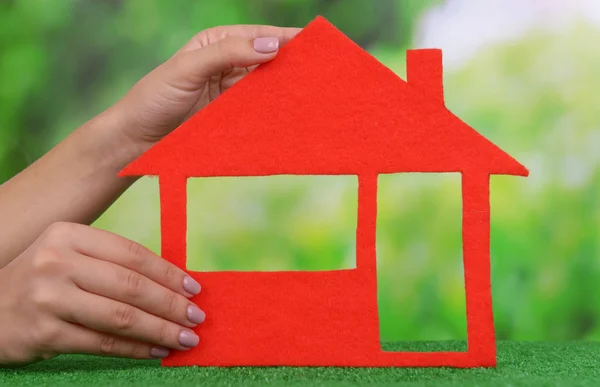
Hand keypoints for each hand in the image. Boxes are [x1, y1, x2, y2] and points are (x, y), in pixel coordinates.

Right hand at [0, 222, 203, 365]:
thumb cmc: (42, 281)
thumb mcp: (69, 256)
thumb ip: (112, 263)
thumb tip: (172, 282)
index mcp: (69, 235)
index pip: (131, 253)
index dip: (168, 272)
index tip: (194, 288)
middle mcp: (57, 262)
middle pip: (130, 285)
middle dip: (170, 304)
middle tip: (197, 317)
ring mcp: (48, 297)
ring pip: (120, 316)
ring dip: (160, 329)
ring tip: (185, 337)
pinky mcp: (44, 332)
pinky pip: (102, 343)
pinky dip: (135, 348)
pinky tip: (156, 350)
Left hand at [114, 25, 300, 149]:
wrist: (136, 140)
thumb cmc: (154, 98)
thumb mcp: (187, 68)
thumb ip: (227, 53)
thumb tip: (272, 45)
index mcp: (217, 43)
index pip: (260, 36)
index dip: (288, 38)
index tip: (316, 45)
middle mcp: (228, 63)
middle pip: (269, 60)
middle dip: (293, 64)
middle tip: (322, 72)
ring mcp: (231, 92)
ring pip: (266, 85)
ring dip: (286, 88)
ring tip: (312, 92)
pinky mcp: (232, 116)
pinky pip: (258, 109)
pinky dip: (274, 109)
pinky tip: (290, 112)